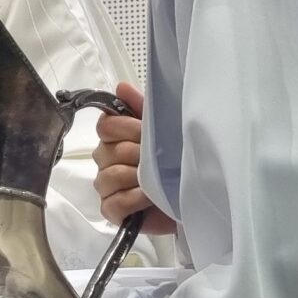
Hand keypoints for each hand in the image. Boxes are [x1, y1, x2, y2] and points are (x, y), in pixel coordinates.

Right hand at [93, 82, 177, 235]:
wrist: (191, 196)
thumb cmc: (175, 162)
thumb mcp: (164, 129)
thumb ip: (142, 107)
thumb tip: (121, 87)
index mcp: (114, 138)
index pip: (105, 126)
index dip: (126, 128)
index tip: (146, 133)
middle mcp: (105, 160)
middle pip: (107, 151)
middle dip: (137, 154)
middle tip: (158, 159)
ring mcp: (106, 186)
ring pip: (110, 176)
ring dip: (137, 178)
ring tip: (157, 181)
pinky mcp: (111, 211)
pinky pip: (115, 202)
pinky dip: (134, 199)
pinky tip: (149, 197)